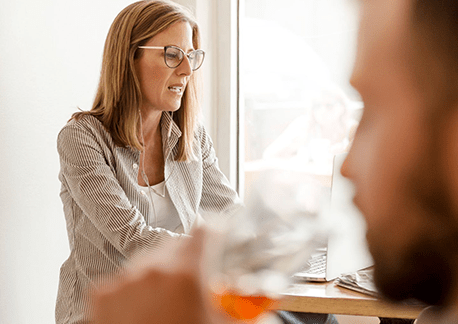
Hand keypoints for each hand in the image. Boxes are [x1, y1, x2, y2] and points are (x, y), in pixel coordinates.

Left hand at [91, 228, 236, 323]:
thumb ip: (249, 318)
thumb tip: (267, 317)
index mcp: (184, 275)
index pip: (205, 231)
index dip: (216, 233)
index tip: (219, 237)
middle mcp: (151, 270)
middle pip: (176, 243)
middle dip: (189, 256)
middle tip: (196, 278)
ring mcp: (123, 281)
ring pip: (149, 258)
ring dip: (161, 270)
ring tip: (168, 298)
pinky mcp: (101, 295)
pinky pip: (124, 276)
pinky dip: (135, 285)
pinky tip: (144, 307)